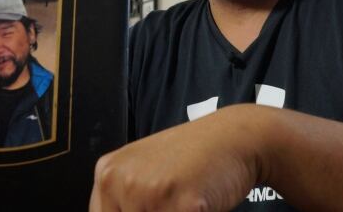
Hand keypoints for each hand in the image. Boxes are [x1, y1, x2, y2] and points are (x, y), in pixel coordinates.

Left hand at [89, 104, 270, 210]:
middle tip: (175, 204)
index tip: (155, 210)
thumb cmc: (193, 158)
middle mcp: (120, 180)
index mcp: (108, 172)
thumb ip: (125, 201)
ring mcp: (149, 191)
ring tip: (186, 204)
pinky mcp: (183, 205)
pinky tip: (201, 205)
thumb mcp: (145, 172)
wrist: (234, 137)